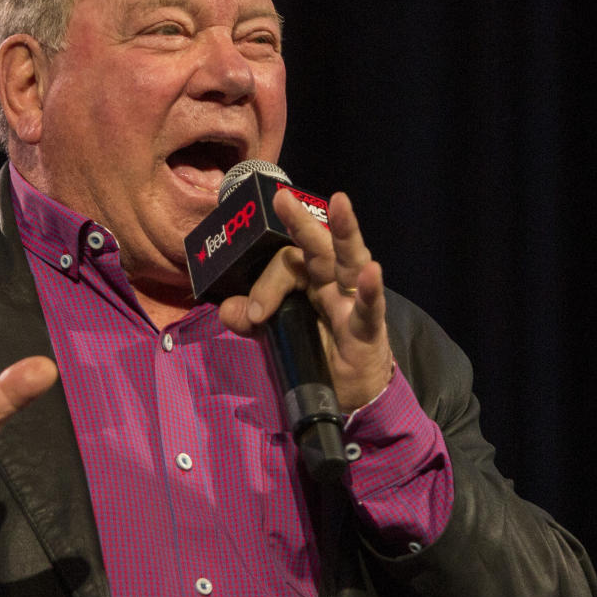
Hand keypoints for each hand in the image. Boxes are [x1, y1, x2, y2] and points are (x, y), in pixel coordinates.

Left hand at [217, 188, 392, 411]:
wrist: (347, 397)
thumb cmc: (316, 356)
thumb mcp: (276, 335)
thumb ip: (252, 320)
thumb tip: (225, 308)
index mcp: (310, 282)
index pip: (287, 266)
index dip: (267, 285)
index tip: (255, 313)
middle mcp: (332, 284)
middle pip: (318, 248)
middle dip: (302, 223)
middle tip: (282, 198)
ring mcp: (352, 303)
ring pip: (349, 262)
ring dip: (345, 232)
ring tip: (341, 205)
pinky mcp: (369, 330)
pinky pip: (369, 308)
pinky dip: (370, 290)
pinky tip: (371, 272)